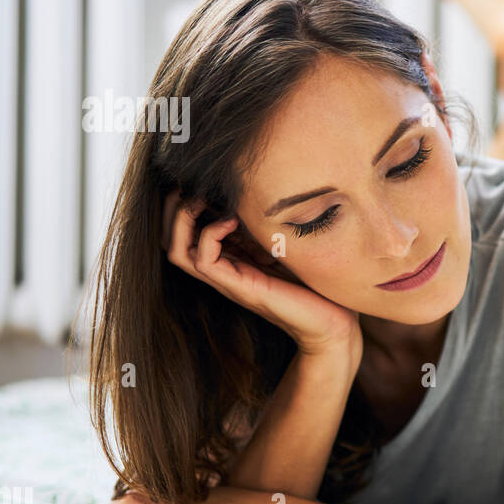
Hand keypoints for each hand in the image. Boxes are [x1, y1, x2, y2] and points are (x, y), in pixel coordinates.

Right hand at [161, 189, 363, 358]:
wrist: (331, 322)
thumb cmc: (315, 283)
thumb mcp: (287, 243)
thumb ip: (268, 223)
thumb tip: (257, 190)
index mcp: (232, 258)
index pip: (187, 232)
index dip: (184, 204)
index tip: (200, 180)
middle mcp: (224, 269)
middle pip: (172, 241)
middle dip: (171, 209)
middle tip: (188, 186)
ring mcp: (229, 280)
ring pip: (179, 251)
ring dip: (182, 219)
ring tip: (201, 199)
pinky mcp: (240, 288)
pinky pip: (204, 260)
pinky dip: (210, 233)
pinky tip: (231, 220)